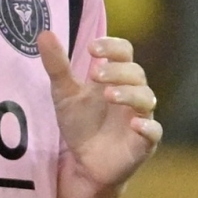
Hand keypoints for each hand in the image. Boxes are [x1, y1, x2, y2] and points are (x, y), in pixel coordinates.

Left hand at [38, 31, 161, 192]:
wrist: (85, 164)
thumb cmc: (81, 124)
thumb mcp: (64, 94)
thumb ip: (57, 66)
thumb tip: (43, 33)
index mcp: (116, 78)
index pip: (124, 52)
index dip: (112, 46)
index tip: (93, 48)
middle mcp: (133, 94)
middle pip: (136, 73)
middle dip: (117, 71)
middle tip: (95, 74)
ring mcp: (141, 117)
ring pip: (147, 98)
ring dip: (130, 94)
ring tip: (109, 95)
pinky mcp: (145, 143)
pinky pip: (154, 131)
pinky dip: (147, 126)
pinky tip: (134, 124)